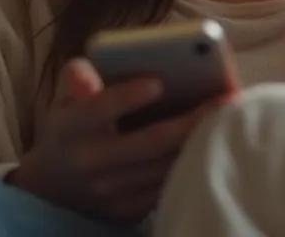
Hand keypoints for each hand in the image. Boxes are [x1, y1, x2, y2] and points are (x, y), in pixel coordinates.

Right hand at [8, 58, 226, 222]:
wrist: (52, 188)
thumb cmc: (71, 129)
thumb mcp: (63, 100)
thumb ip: (76, 78)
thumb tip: (87, 73)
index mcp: (71, 129)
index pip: (97, 111)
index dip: (126, 98)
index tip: (158, 82)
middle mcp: (90, 163)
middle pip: (149, 143)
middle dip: (191, 120)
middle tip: (226, 98)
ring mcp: (110, 191)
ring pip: (165, 166)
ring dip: (201, 142)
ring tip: (231, 117)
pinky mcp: (129, 210)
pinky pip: (168, 185)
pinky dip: (194, 164)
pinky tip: (215, 142)